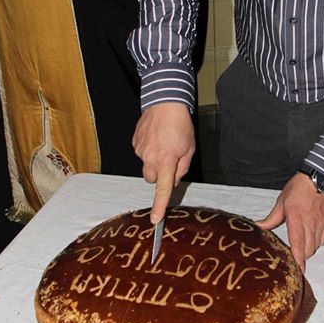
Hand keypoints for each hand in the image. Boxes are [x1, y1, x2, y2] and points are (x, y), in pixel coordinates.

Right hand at [132, 103, 195, 224]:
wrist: (164, 103)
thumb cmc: (180, 125)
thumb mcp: (189, 149)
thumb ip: (181, 168)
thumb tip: (172, 180)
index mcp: (165, 161)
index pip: (162, 189)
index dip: (159, 205)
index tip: (155, 220)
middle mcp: (149, 158)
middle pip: (152, 178)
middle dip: (159, 174)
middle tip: (170, 159)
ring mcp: (140, 150)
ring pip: (147, 165)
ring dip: (154, 160)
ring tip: (164, 142)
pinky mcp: (135, 142)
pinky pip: (142, 153)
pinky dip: (149, 149)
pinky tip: (156, 137)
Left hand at [257, 172, 323, 272]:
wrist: (319, 177)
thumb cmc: (298, 189)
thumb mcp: (281, 203)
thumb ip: (271, 219)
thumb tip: (258, 227)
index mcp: (296, 219)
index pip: (297, 245)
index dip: (298, 260)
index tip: (297, 271)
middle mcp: (310, 224)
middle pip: (307, 250)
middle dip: (301, 256)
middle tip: (294, 254)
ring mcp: (321, 224)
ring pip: (315, 246)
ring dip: (308, 249)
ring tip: (301, 241)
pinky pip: (323, 240)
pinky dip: (316, 242)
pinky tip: (311, 235)